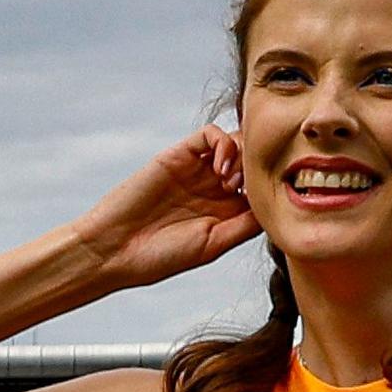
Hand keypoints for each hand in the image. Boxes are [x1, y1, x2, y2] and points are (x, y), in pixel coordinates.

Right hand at [65, 125, 264, 287]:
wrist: (115, 249)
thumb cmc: (160, 256)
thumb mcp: (213, 244)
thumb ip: (245, 223)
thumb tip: (276, 205)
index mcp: (226, 211)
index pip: (262, 187)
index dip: (273, 187)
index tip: (270, 201)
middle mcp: (214, 188)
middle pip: (253, 160)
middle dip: (260, 168)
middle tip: (247, 189)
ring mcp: (197, 170)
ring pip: (237, 143)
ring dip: (244, 156)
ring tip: (231, 181)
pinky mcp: (179, 155)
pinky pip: (210, 135)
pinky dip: (223, 143)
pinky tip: (220, 169)